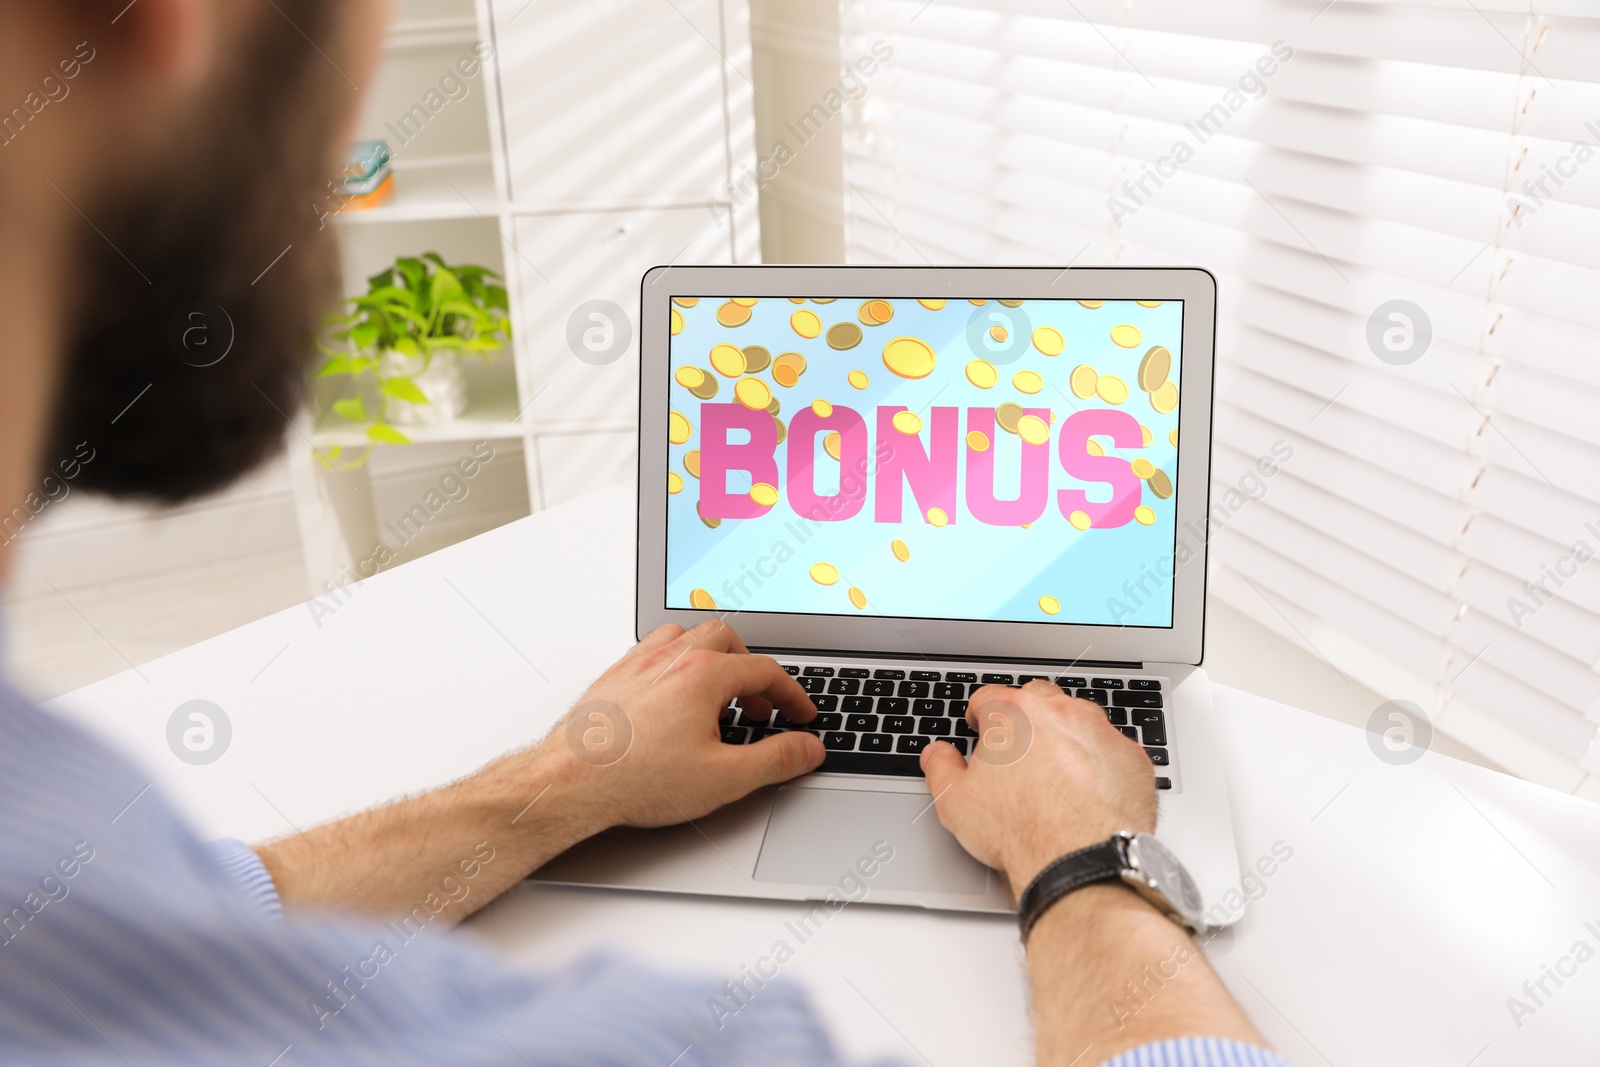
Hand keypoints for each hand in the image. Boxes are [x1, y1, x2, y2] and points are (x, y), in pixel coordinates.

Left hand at [537, 620, 823, 829]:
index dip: (792, 694)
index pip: (765, 670)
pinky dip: (674, 663)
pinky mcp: (613, 678)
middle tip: (759, 705)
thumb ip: (775, 760)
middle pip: (725, 640)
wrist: (571, 782)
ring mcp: (638, 664)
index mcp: (704, 674)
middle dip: (751, 670)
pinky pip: (651, 650)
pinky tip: (672, 694)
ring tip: (718, 691)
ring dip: (710, 657)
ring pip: (685, 636)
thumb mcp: (725, 779)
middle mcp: (671, 658)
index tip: (800, 715)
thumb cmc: (636, 778)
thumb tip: (807, 748)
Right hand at [919, 680, 1157, 891]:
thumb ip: (941, 768)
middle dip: (1026, 716)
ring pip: (1080, 719)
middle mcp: (1059, 713)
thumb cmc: (1019, 830)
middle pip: (1038, 698)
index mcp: (1013, 714)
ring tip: (1057, 770)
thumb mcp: (956, 802)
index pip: (988, 696)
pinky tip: (1090, 790)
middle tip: (1018, 747)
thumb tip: (936, 755)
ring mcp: (1100, 732)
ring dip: (1067, 735)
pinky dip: (1101, 763)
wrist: (1079, 860)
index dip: (979, 712)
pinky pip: (1113, 750)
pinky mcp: (1132, 758)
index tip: (979, 723)